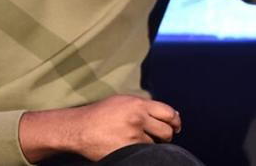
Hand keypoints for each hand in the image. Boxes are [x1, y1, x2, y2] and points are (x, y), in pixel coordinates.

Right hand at [20, 94, 181, 162]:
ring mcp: (133, 135)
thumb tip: (170, 115)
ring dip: (153, 145)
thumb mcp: (123, 102)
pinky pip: (144, 153)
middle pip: (166, 130)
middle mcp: (138, 118)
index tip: (176, 126)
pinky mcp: (127, 150)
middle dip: (167, 135)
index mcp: (138, 104)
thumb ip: (145, 106)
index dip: (175, 121)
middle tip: (162, 137)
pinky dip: (142, 152)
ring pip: (156, 144)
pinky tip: (134, 149)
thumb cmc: (101, 114)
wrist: (80, 129)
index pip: (168, 112)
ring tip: (142, 142)